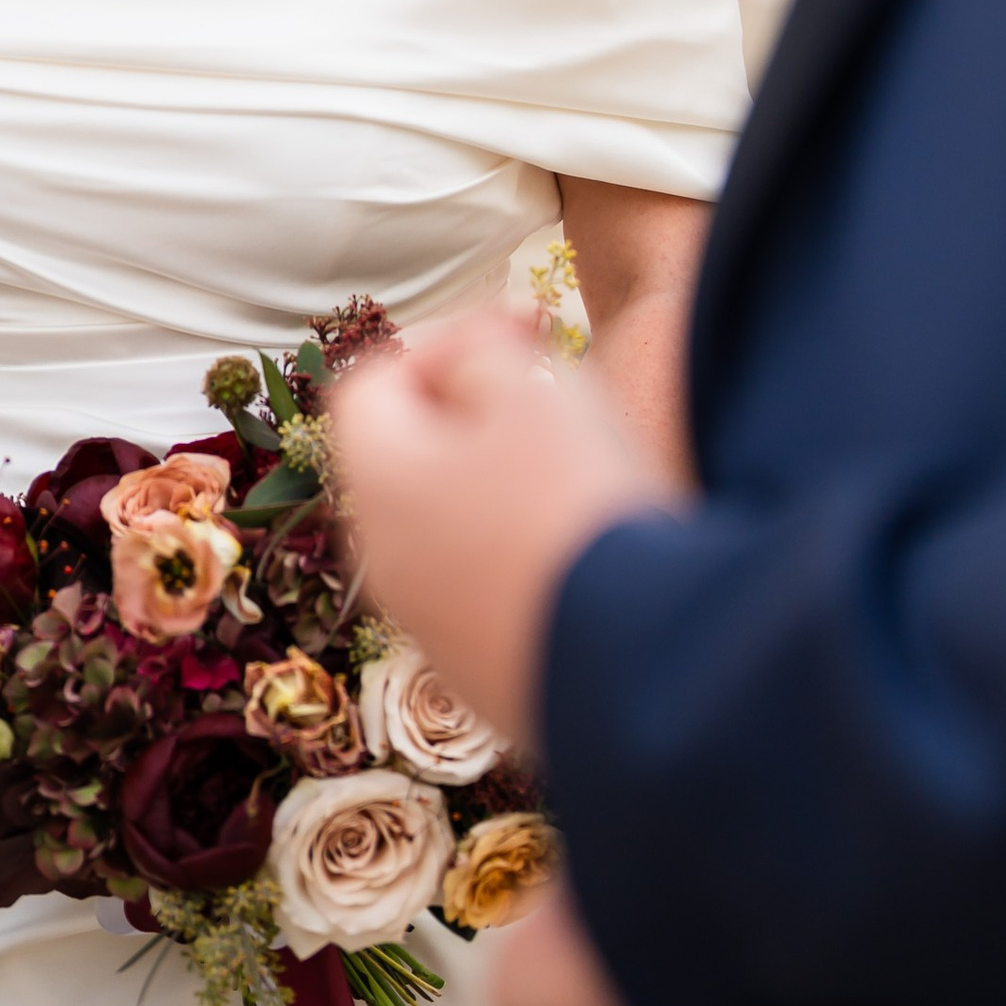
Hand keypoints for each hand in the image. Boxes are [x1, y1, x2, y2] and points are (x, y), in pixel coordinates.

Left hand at [331, 309, 665, 742]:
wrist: (633, 665)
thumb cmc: (572, 506)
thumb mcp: (531, 391)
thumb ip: (482, 355)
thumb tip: (467, 369)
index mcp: (376, 480)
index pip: (372, 381)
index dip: (446, 339)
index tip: (524, 330)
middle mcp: (383, 558)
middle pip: (411, 454)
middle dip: (480, 410)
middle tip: (556, 392)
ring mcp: (428, 626)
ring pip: (452, 522)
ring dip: (507, 482)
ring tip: (585, 467)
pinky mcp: (482, 675)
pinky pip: (489, 587)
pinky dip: (528, 551)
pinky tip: (593, 546)